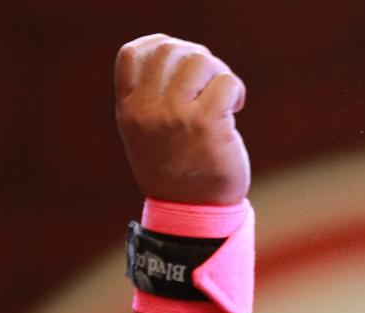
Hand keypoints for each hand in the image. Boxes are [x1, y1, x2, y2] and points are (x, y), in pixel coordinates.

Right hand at [115, 34, 249, 205]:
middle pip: (170, 50)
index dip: (161, 46)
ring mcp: (175, 116)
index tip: (182, 60)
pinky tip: (235, 107)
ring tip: (224, 96)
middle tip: (212, 82)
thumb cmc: (178, 173)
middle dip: (197, 58)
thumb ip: (151, 100)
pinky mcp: (207, 124)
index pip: (132, 53)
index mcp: (129, 110)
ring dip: (219, 73)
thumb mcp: (148, 135)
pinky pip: (225, 83)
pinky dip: (235, 90)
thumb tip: (180, 58)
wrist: (194, 214)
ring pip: (200, 61)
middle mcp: (147, 111)